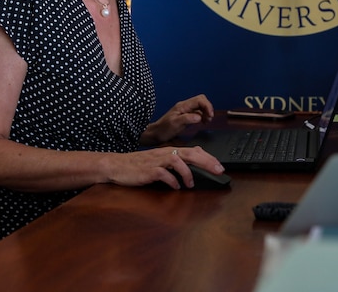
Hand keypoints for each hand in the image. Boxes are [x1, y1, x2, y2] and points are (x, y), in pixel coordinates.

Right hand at [109, 146, 223, 188]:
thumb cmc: (139, 165)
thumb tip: (196, 156)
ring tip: (191, 184)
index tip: (220, 166)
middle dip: (207, 161)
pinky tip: (175, 187)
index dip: (208, 157)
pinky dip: (171, 180)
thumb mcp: (160, 159)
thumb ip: (177, 158)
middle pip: (190, 153)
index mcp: (170, 151)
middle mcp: (165, 154)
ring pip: (178, 161)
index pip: (193, 151)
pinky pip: (163, 174)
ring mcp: (156, 161)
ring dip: (188, 173)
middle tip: (219, 170)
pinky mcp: (148, 170)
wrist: (117, 165)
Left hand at [140, 94, 213, 145]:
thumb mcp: (175, 124)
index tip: (210, 115)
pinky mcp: (187, 116)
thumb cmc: (163, 129)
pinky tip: (203, 122)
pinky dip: (203, 116)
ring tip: (207, 121)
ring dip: (206, 112)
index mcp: (183, 106)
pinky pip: (198, 112)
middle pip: (201, 101)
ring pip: (200, 106)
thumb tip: (199, 117)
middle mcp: (185, 106)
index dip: (207, 106)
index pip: (199, 100)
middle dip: (208, 108)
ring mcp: (186, 111)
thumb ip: (187, 119)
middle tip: (209, 118)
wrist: (156, 134)